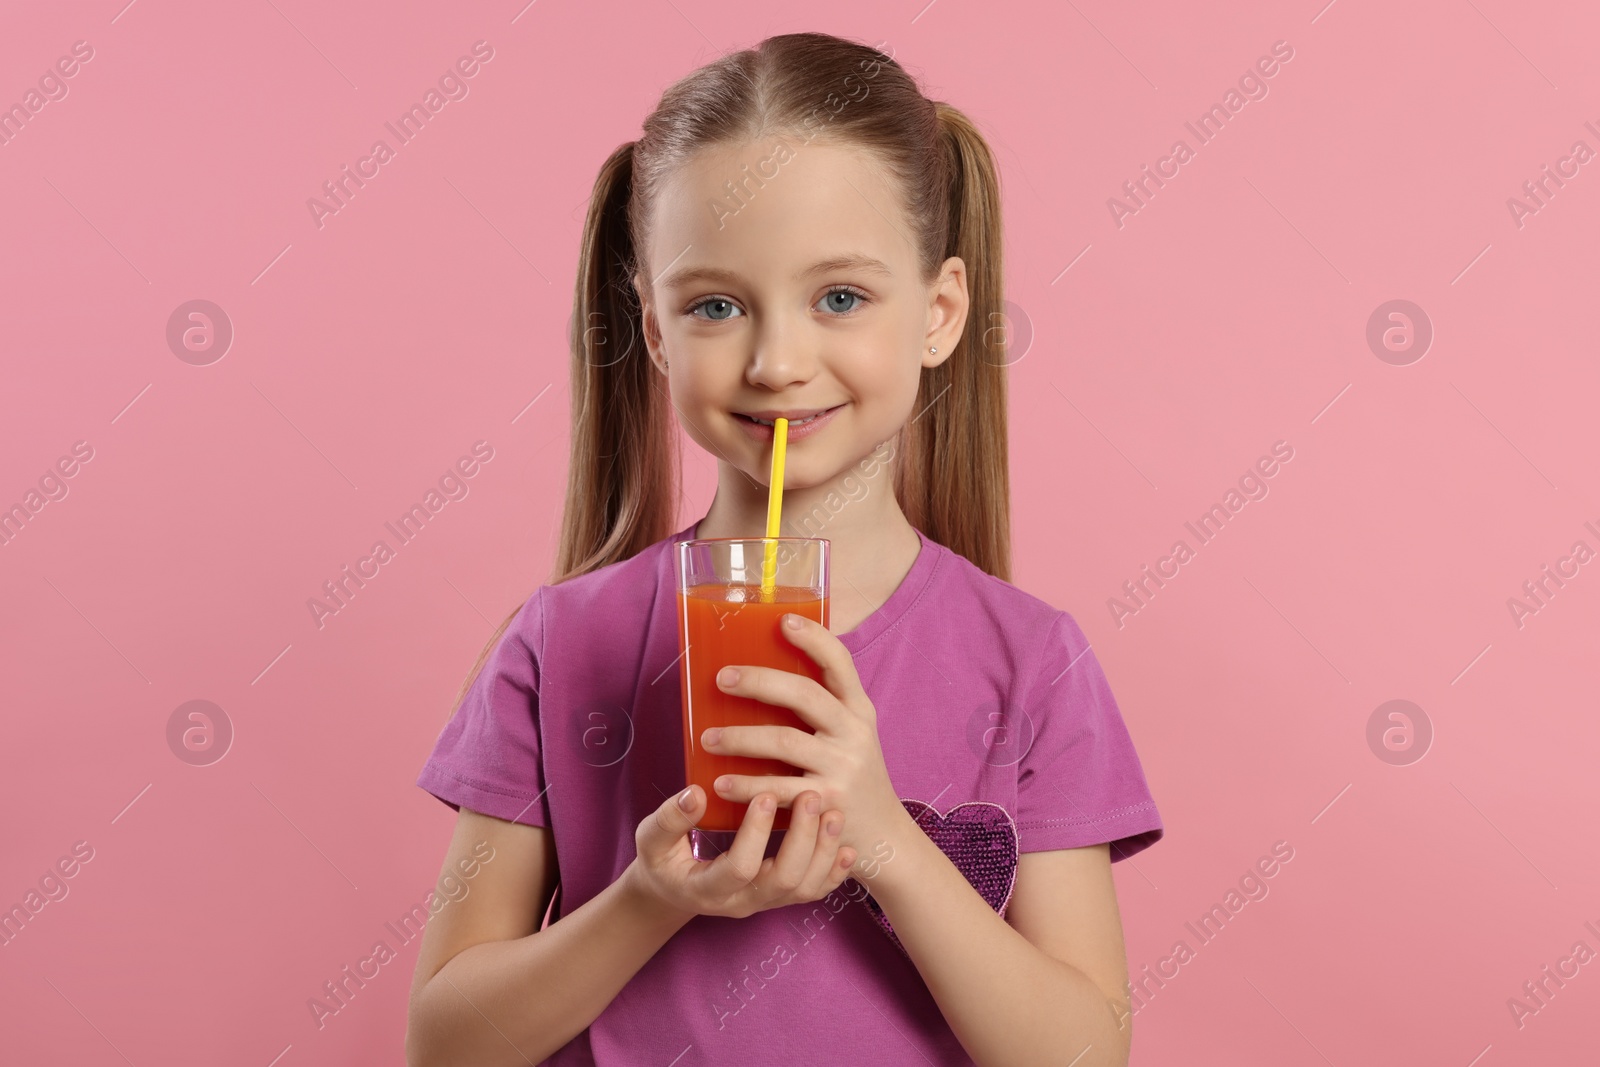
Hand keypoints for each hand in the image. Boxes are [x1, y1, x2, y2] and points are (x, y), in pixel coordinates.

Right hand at [626, 784, 857, 920]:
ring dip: (824, 852)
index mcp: (708, 889)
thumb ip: (669, 819)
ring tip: (834, 813)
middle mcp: (742, 902)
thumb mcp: (651, 841)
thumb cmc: (662, 860)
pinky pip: (814, 892)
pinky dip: (834, 872)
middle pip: (784, 880)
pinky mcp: (781, 897)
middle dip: (802, 838)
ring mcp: (765, 902)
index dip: (755, 833)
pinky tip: (847, 847)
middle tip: (811, 795)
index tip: (765, 793)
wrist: (675, 889)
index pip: (740, 867)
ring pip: (805, 889)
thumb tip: (696, 793)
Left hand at [700, 612, 907, 864]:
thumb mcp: (851, 735)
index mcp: (858, 710)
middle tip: (722, 679)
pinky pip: (779, 790)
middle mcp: (854, 734)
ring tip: (708, 737)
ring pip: (785, 742)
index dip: (813, 639)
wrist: (885, 836)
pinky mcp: (828, 804)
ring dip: (741, 737)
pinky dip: (746, 786)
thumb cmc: (854, 776)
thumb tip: (761, 675)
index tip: (782, 620)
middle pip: (806, 696)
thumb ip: (822, 709)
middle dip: (760, 682)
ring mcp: (843, 768)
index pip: (840, 663)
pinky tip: (720, 782)